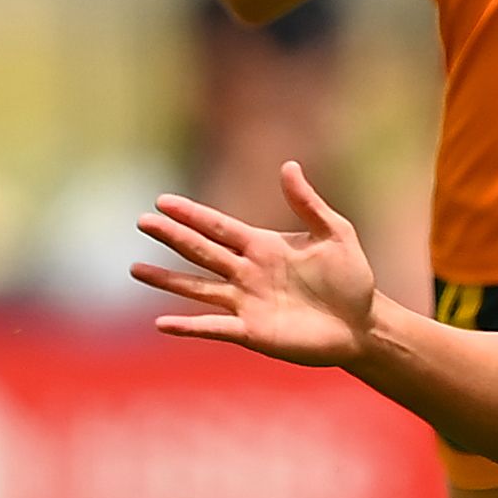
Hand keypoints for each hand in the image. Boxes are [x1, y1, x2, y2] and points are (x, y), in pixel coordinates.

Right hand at [134, 162, 379, 367]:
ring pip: (198, 288)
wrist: (362, 323)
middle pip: (202, 250)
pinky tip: (162, 324)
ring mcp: (246, 302)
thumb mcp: (335, 234)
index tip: (162, 202)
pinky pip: (214, 326)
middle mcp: (247, 272)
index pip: (219, 226)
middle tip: (142, 222)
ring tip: (136, 269)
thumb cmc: (351, 278)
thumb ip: (309, 204)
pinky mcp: (251, 331)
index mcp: (263, 246)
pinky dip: (189, 326)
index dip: (192, 214)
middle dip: (173, 236)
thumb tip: (288, 165)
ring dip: (167, 280)